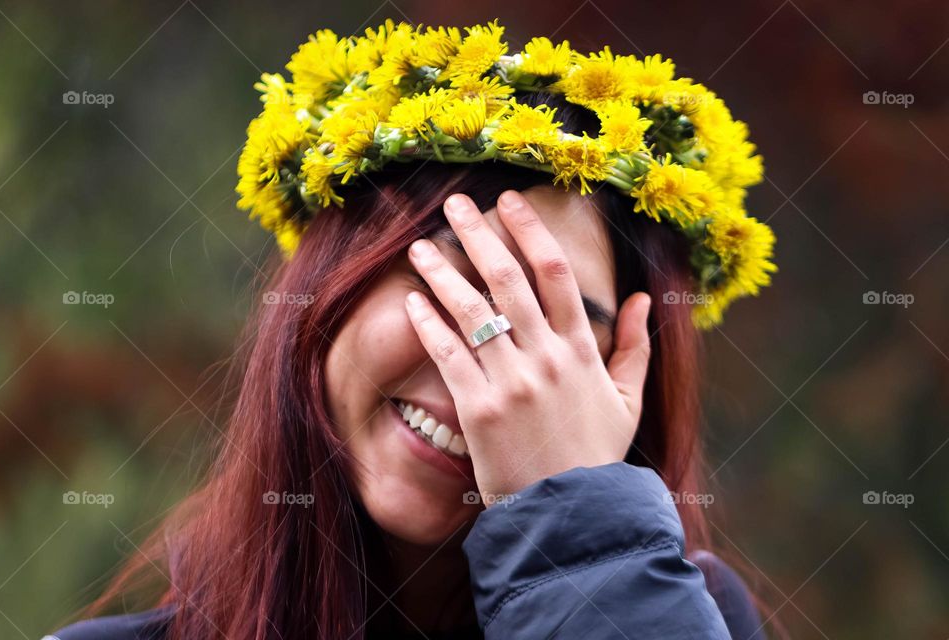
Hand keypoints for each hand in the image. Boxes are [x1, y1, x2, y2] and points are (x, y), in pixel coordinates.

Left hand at [403, 190, 652, 502]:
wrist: (569, 515)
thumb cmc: (595, 456)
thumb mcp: (628, 402)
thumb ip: (635, 348)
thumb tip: (642, 300)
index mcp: (582, 350)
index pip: (555, 273)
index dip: (530, 230)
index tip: (508, 201)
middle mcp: (547, 357)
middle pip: (509, 280)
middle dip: (479, 234)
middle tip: (455, 203)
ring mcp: (512, 382)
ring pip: (474, 311)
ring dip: (443, 273)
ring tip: (419, 246)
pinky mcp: (479, 410)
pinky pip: (449, 356)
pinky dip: (429, 324)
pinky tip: (412, 301)